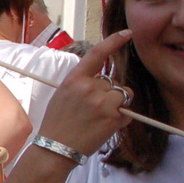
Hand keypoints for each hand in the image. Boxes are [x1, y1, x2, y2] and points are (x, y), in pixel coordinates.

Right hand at [36, 29, 132, 157]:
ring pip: (122, 94)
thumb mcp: (62, 95)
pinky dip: (120, 117)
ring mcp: (103, 102)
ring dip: (116, 104)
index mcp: (74, 80)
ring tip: (99, 117)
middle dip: (108, 93)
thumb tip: (103, 81)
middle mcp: (89, 88)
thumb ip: (82, 83)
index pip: (96, 55)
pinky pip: (126, 111)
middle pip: (112, 82)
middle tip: (92, 109)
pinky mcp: (113, 116)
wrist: (56, 148)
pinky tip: (104, 125)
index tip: (127, 34)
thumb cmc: (57, 123)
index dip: (113, 42)